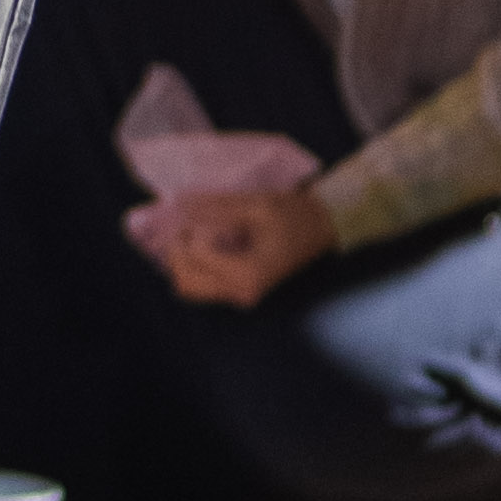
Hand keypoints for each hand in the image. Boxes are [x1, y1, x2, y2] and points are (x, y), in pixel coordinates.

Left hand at [155, 182, 336, 308]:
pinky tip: (201, 244)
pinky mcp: (239, 291)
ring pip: (190, 288)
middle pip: (185, 281)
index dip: (188, 232)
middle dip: (177, 252)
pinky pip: (203, 286)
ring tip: (193, 234)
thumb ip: (217, 207)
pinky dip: (193, 267)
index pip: (195, 257)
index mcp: (248, 273)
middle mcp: (242, 292)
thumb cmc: (294, 215)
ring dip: (182, 261)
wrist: (323, 229)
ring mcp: (240, 296)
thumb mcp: (256, 205)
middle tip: (187, 225)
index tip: (196, 215)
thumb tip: (182, 204)